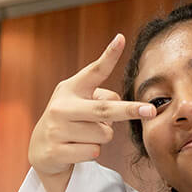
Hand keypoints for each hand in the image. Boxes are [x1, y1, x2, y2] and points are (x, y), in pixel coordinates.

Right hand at [28, 34, 156, 176]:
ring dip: (103, 138)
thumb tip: (121, 105)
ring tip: (84, 136)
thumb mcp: (81, 104)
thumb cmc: (70, 122)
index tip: (122, 39)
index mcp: (71, 89)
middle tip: (150, 110)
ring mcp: (57, 128)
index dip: (109, 56)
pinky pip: (93, 152)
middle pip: (105, 109)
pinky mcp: (57, 150)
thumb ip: (101, 100)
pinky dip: (92, 152)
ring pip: (104, 135)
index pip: (93, 71)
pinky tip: (76, 149)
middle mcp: (62, 106)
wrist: (41, 150)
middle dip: (130, 110)